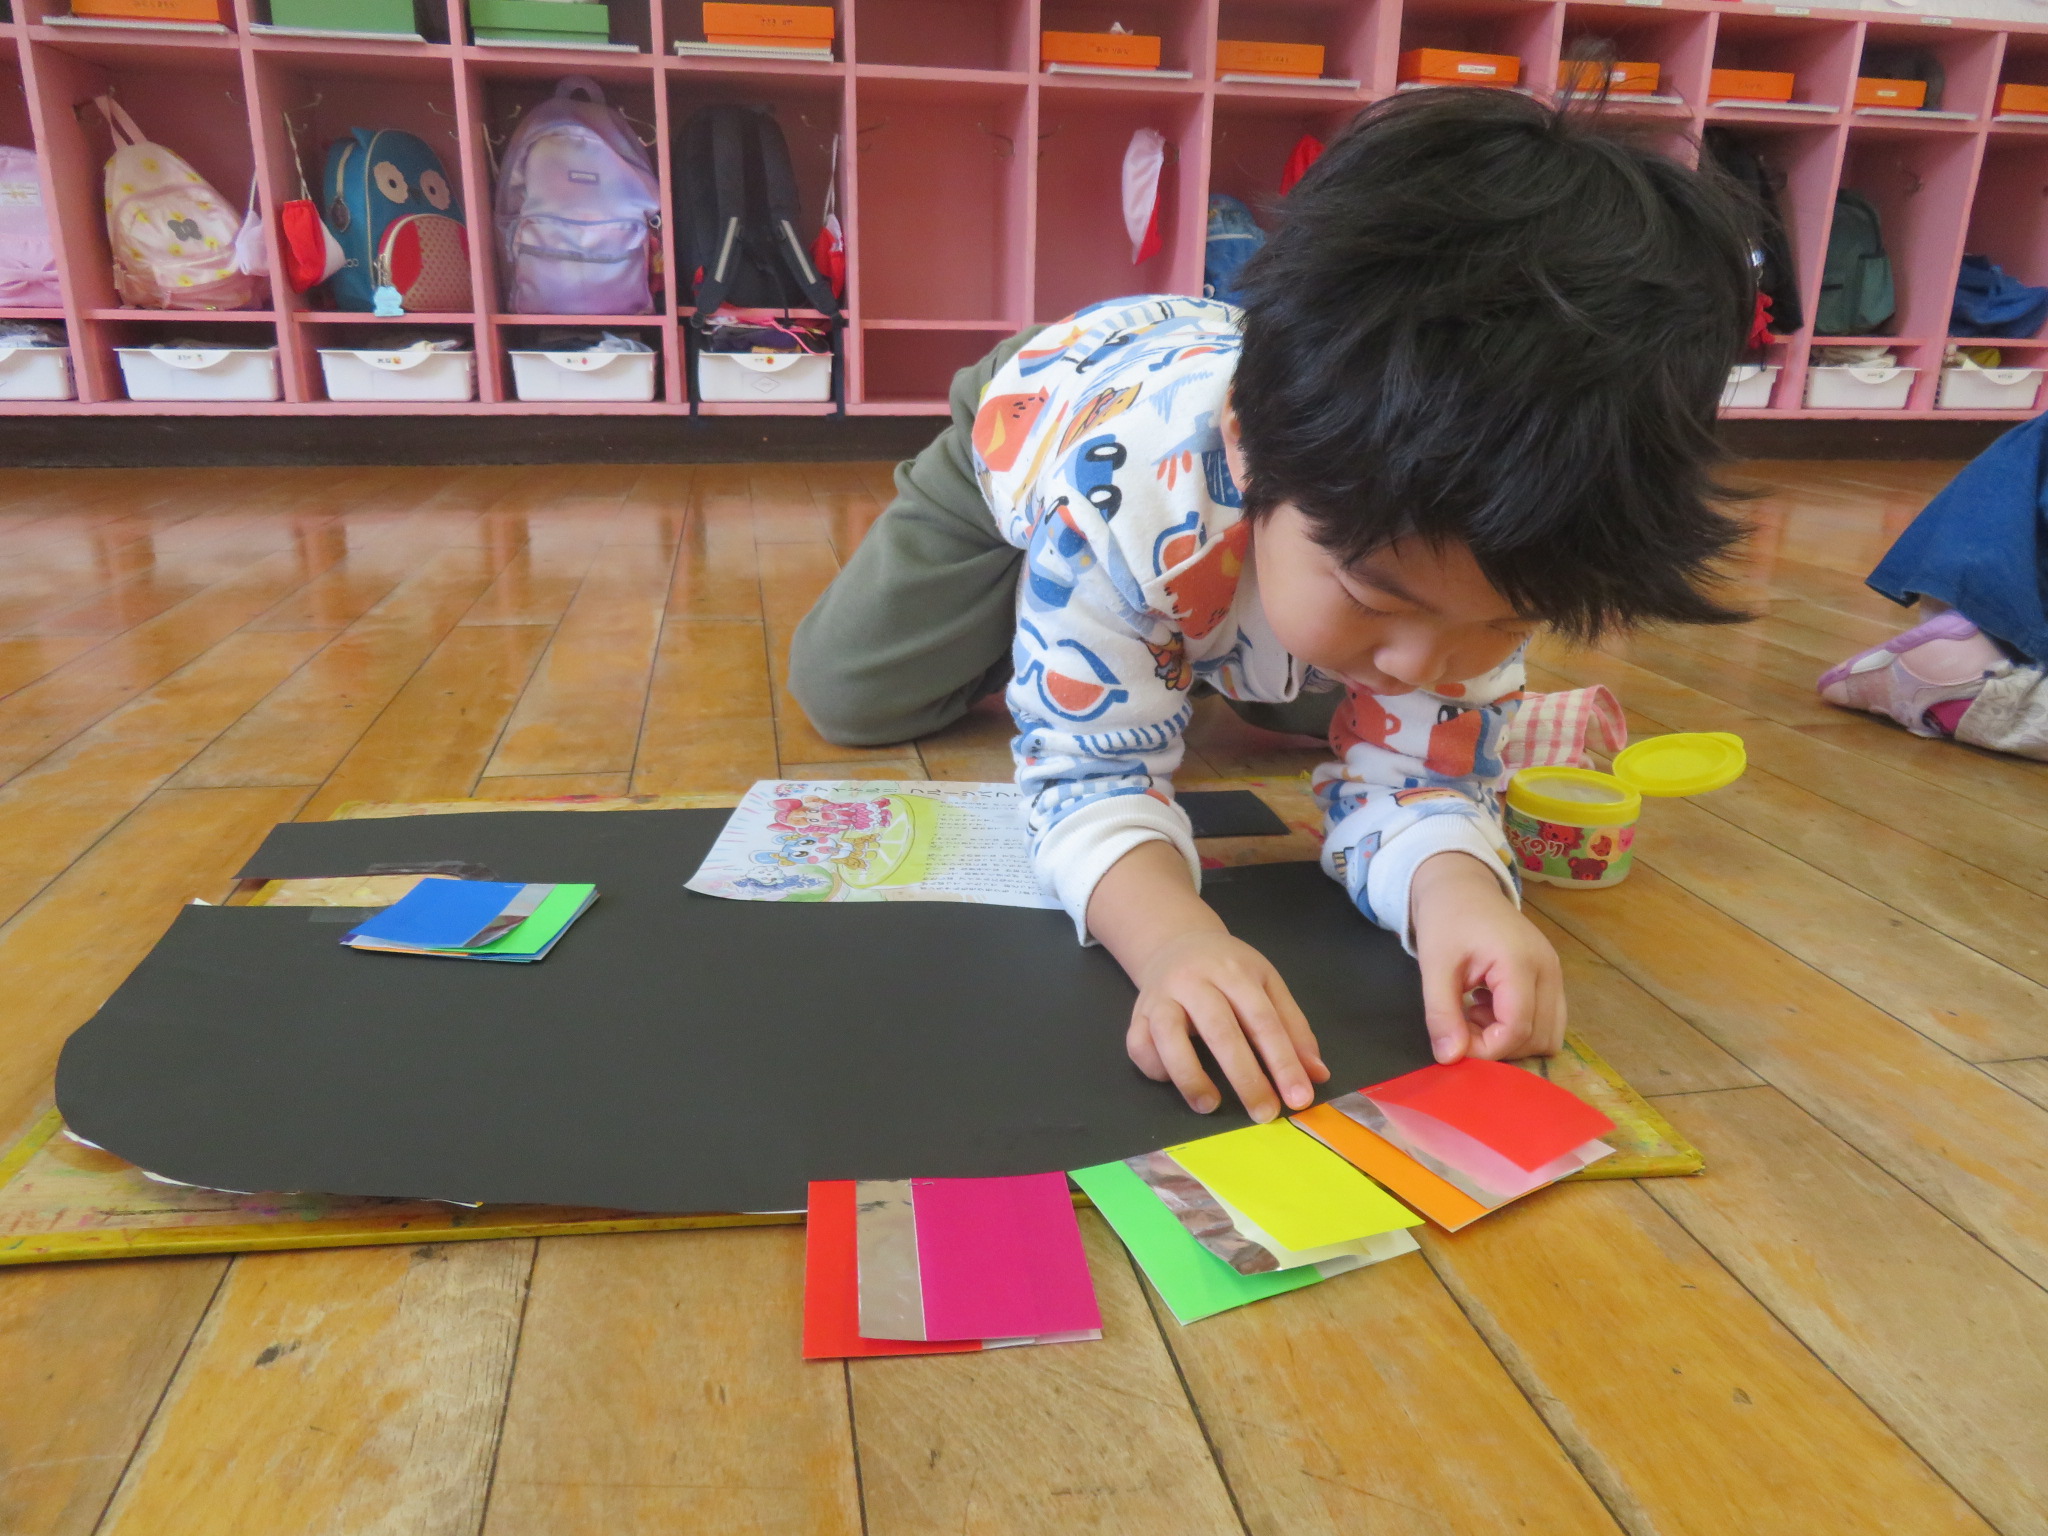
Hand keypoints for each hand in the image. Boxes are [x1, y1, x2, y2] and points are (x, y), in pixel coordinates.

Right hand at [1087, 840, 1327, 1120]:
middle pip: (1220, 1030)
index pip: (1263, 1020)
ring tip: (1210, 1106)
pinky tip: (1174, 1080)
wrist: (1176, 941)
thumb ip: (1293, 1028)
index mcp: (1235, 971)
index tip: (1299, 1098)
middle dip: (1245, 1077)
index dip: (1283, 1062)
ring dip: (1190, 1076)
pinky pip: (1138, 1044)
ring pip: (1168, 1036)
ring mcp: (1161, 996)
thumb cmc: (1229, 969)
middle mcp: (1194, 980)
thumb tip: (1317, 1076)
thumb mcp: (1267, 985)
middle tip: (1264, 1113)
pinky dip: (1154, 1067)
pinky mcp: (1136, 1013)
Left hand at [1411, 852, 1564, 1063]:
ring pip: (1549, 1035)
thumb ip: (1442, 1013)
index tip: (1454, 1043)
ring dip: (1511, 1039)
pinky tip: (1489, 1007)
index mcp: (1520, 962)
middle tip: (1462, 1026)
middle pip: (1538, 1038)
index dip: (1486, 1049)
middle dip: (1499, 1046)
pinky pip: (1547, 1021)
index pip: (1517, 1029)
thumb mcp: (1434, 965)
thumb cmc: (1446, 919)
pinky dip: (1519, 1027)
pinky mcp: (1551, 977)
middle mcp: (1548, 970)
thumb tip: (1450, 1059)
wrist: (1461, 886)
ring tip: (1475, 1015)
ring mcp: (1554, 974)